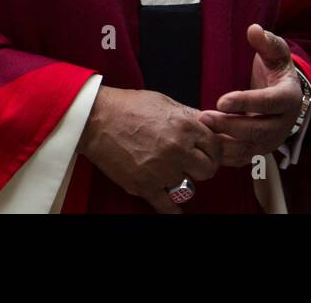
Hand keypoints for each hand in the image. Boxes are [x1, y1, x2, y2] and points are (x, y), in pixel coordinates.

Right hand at [77, 85, 219, 213]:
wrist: (95, 119)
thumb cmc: (128, 106)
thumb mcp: (164, 102)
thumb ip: (188, 116)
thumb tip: (208, 125)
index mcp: (185, 125)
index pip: (215, 146)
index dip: (211, 150)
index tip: (205, 152)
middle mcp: (178, 149)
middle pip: (208, 170)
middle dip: (202, 167)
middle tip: (192, 165)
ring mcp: (162, 170)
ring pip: (189, 187)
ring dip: (182, 182)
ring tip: (171, 173)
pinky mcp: (145, 186)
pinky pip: (168, 206)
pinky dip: (173, 209)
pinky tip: (175, 208)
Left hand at [198, 24, 302, 166]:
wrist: (283, 93)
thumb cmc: (276, 69)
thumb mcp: (275, 52)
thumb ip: (266, 41)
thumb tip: (254, 29)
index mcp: (289, 97)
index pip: (270, 102)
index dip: (247, 102)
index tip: (222, 100)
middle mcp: (285, 122)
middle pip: (259, 130)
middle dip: (230, 126)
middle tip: (204, 117)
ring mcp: (273, 139)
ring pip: (251, 149)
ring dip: (226, 144)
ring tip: (202, 132)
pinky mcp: (261, 149)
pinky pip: (244, 158)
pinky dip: (227, 156)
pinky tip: (207, 146)